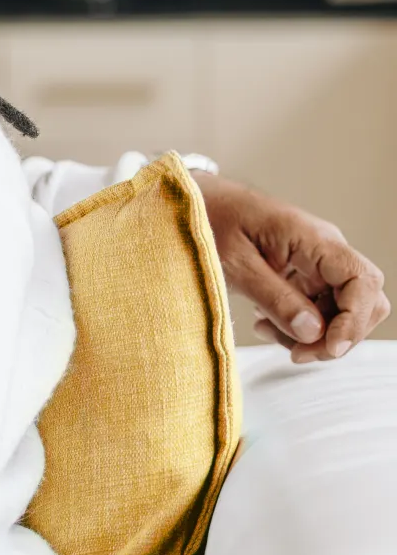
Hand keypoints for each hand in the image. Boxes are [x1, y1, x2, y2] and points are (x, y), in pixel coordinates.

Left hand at [195, 170, 390, 362]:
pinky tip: (265, 323)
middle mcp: (323, 249)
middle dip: (337, 334)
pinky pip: (317, 308)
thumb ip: (273, 296)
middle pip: (362, 300)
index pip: (362, 279)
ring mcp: (315, 263)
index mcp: (312, 238)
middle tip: (297, 352)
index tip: (331, 347)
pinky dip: (298, 325)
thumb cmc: (209, 219)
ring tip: (267, 330)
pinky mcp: (302, 275)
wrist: (192, 202)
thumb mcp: (233, 262)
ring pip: (340, 310)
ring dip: (314, 334)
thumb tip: (314, 332)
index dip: (355, 319)